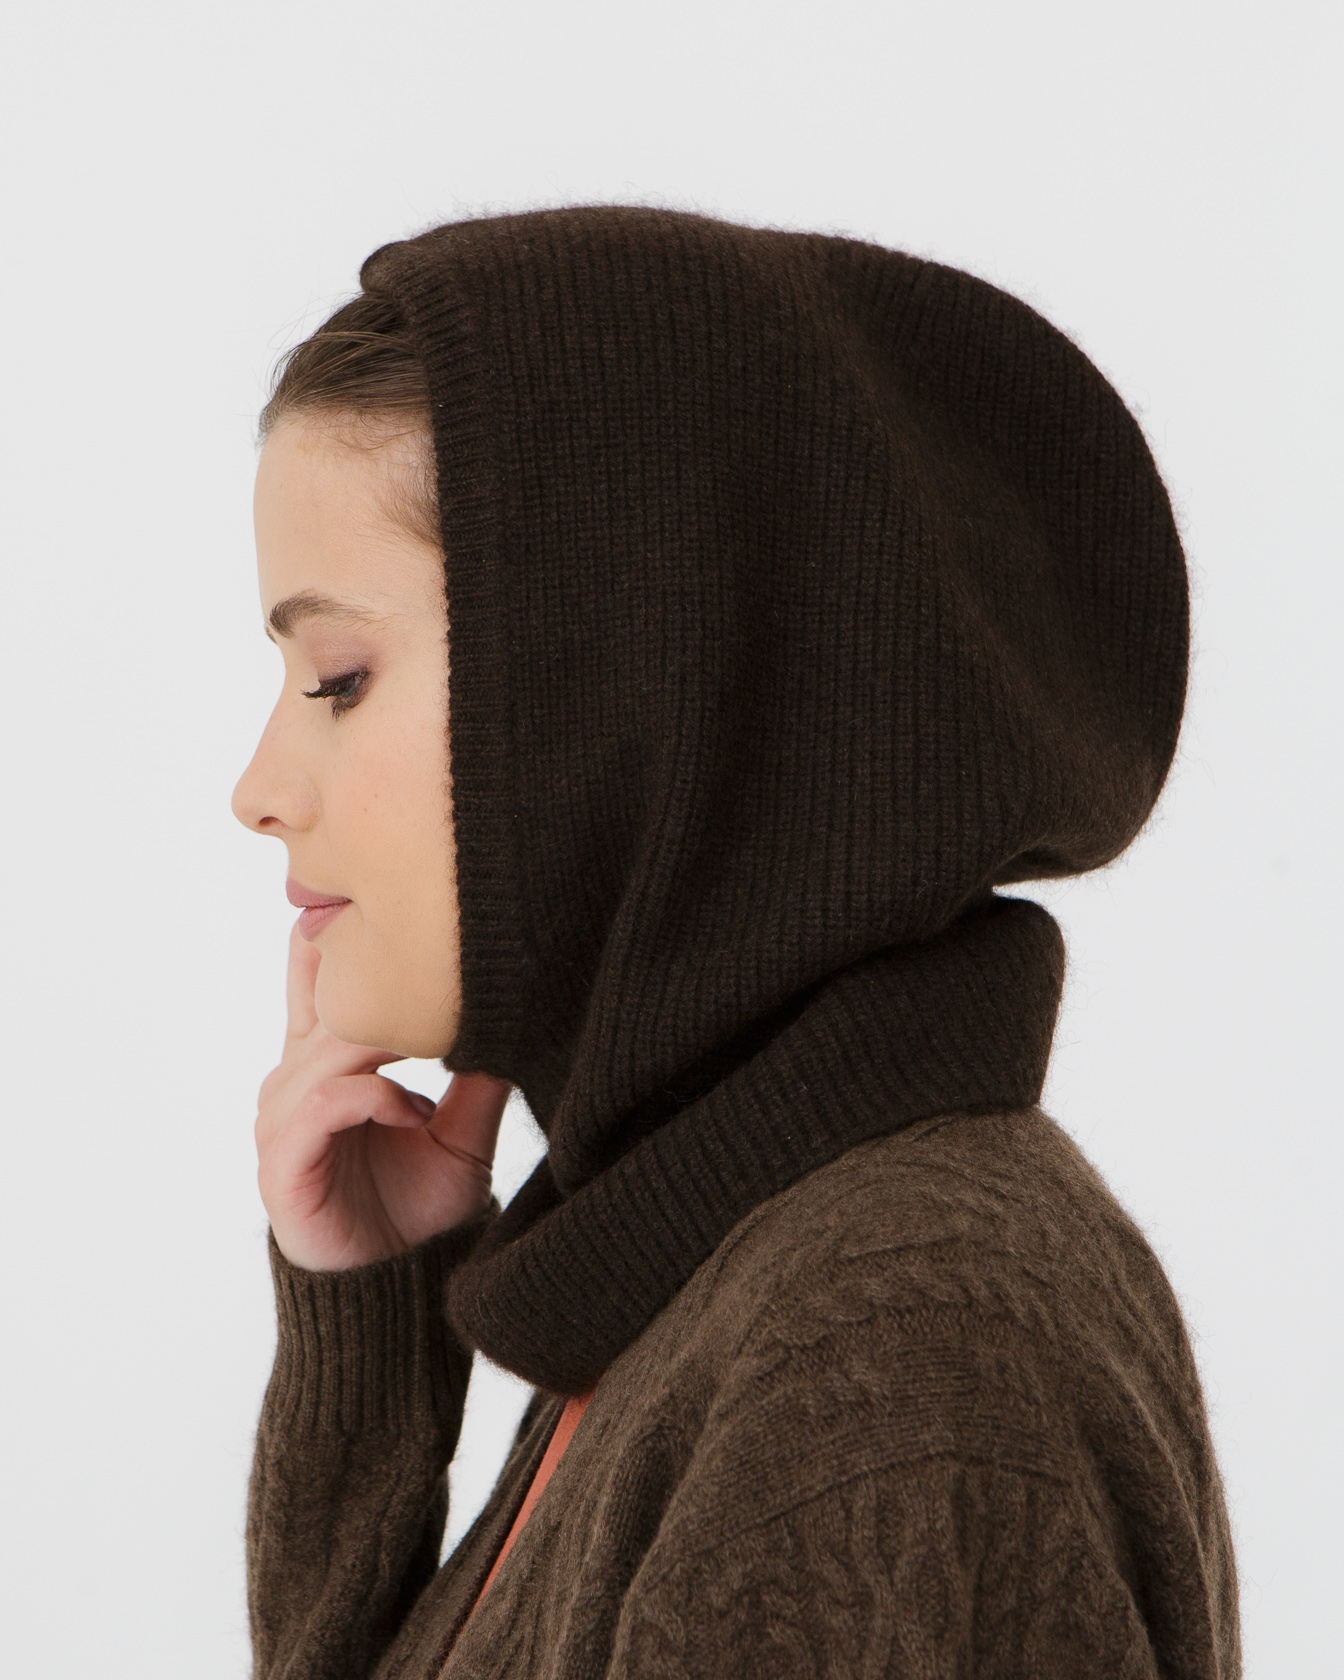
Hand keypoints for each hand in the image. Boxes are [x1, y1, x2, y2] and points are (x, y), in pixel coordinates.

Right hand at [255, 922, 510, 1270]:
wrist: (394, 1281)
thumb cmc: (417, 1203)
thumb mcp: (462, 1131)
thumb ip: (477, 1079)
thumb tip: (515, 1020)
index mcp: (324, 1061)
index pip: (310, 974)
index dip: (336, 935)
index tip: (393, 913)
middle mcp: (293, 1079)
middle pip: (326, 999)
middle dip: (381, 985)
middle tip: (440, 976)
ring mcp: (282, 1119)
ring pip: (330, 1048)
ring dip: (386, 1043)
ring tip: (437, 1047)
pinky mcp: (284, 1161)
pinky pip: (324, 1103)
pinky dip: (375, 1097)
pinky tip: (416, 1111)